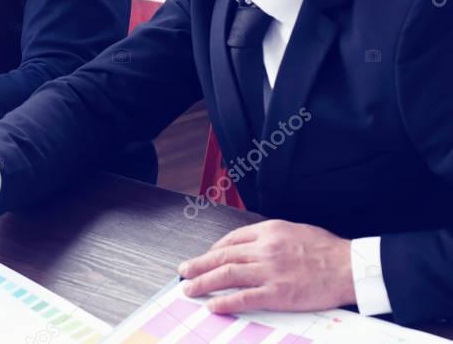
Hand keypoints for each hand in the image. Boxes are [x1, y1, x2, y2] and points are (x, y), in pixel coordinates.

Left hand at [179, 219, 354, 312]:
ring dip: (203, 282)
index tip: (204, 258)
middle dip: (198, 264)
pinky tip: (213, 305)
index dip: (212, 250)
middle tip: (184, 271)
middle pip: (222, 256)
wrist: (350, 267)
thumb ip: (269, 236)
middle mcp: (265, 249)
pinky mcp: (278, 293)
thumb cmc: (327, 250)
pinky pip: (245, 298)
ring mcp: (270, 271)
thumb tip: (248, 246)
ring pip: (227, 275)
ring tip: (189, 288)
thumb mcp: (294, 230)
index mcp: (269, 231)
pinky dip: (226, 301)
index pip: (231, 239)